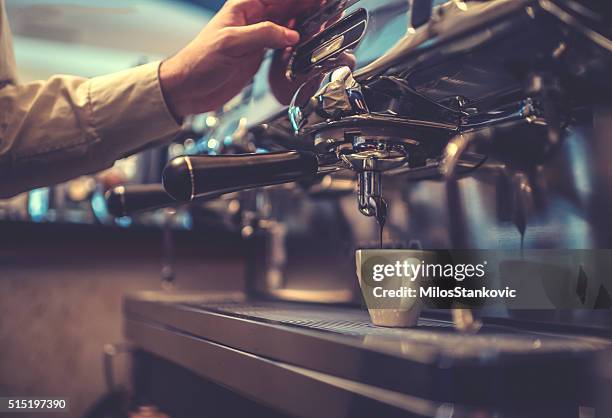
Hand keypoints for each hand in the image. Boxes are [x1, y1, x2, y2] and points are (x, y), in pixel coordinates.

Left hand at [160, 0, 321, 117]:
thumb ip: (263, 36)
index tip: (321, 0)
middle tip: (331, 8)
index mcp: (244, 7)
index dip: (300, 0)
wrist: (189, 89)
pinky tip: (309, 42)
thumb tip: (291, 33)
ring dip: (307, 24)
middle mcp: (253, 19)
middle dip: (310, 7)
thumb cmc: (199, 61)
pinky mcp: (259, 55)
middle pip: (288, 7)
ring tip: (327, 22)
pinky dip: (297, 43)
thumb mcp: (231, 43)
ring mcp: (257, 38)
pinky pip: (284, 44)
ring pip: (289, 25)